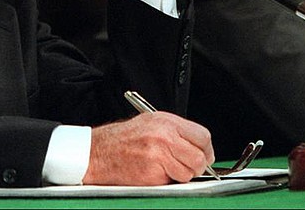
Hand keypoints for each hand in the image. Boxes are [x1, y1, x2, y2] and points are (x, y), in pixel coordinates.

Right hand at [83, 112, 214, 184]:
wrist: (97, 152)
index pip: (203, 136)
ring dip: (181, 175)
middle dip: (198, 166)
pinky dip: (166, 181)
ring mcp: (159, 156)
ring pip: (188, 173)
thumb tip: (200, 146)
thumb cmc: (123, 138)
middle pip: (200, 157)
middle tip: (188, 166)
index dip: (206, 149)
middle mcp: (165, 137)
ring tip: (166, 168)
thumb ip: (177, 131)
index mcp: (167, 122)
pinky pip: (172, 182)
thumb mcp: (152, 122)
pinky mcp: (152, 174)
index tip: (205, 155)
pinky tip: (154, 172)